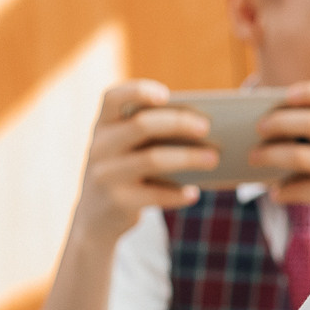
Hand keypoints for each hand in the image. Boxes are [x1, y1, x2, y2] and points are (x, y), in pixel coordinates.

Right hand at [64, 79, 215, 252]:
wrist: (96, 218)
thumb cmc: (126, 172)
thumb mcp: (128, 149)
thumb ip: (153, 135)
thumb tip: (202, 128)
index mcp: (104, 125)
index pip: (113, 97)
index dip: (138, 91)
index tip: (166, 94)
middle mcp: (100, 146)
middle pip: (142, 125)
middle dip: (178, 123)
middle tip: (206, 127)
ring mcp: (106, 174)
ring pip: (153, 159)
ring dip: (188, 157)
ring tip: (213, 158)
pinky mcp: (117, 202)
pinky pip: (155, 195)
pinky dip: (178, 194)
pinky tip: (194, 193)